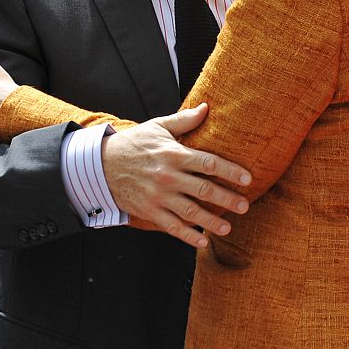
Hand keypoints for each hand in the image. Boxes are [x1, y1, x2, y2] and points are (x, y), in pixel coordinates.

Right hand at [101, 103, 251, 248]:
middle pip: (204, 190)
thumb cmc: (134, 143)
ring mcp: (158, 196)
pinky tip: (202, 241)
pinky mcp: (149, 212)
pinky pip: (172, 227)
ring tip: (228, 228)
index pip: (208, 163)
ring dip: (211, 221)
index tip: (247, 178)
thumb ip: (184, 120)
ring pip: (190, 212)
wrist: (101, 165)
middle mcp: (168, 176)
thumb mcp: (158, 127)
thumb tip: (206, 107)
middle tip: (245, 206)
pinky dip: (188, 236)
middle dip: (227, 199)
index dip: (229, 171)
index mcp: (173, 154)